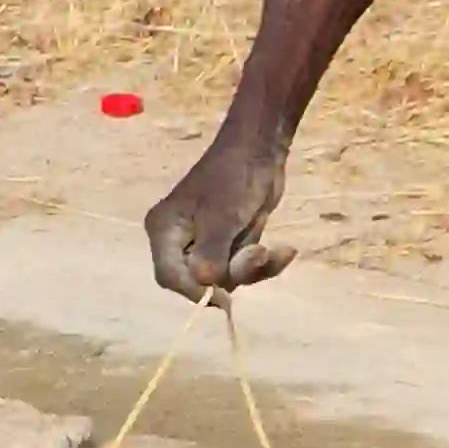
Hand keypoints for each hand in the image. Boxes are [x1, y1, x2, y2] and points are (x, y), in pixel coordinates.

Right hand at [147, 128, 295, 302]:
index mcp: (164, 231)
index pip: (169, 276)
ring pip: (225, 277)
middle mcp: (179, 241)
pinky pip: (242, 268)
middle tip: (257, 252)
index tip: (225, 295)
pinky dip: (264, 264)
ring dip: (253, 268)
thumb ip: (210, 256)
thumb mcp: (222, 218)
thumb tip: (205, 288)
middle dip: (234, 273)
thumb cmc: (233, 179)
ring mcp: (204, 243)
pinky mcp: (227, 243)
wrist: (258, 152)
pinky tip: (284, 251)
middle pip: (199, 280)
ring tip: (273, 249)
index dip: (195, 290)